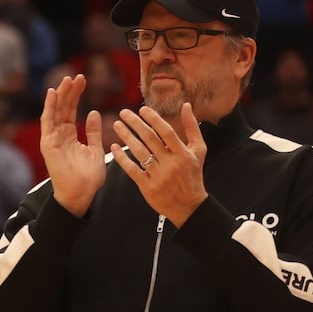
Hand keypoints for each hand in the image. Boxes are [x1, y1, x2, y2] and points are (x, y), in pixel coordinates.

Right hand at [41, 74, 105, 216]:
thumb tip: (92, 113)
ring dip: (60, 95)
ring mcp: (52, 138)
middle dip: (70, 91)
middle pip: (63, 108)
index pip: (71, 111)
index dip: (77, 95)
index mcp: (69, 136)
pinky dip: (50, 106)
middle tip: (77, 75)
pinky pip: (48, 121)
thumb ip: (93, 132)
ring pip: (55, 112)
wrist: (81, 194)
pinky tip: (53, 93)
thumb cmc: (88, 177)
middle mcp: (58, 135)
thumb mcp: (96, 150)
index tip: (84, 80)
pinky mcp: (48, 143)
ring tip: (67, 80)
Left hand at [111, 104, 208, 226]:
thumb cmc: (193, 174)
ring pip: (139, 152)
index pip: (166, 132)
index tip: (141, 109)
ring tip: (116, 125)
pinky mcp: (148, 187)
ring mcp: (159, 176)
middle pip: (150, 139)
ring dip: (126, 137)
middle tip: (123, 113)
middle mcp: (171, 163)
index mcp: (183, 153)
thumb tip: (187, 105)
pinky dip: (121, 158)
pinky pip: (132, 169)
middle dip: (135, 124)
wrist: (189, 206)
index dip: (153, 119)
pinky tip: (113, 147)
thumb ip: (192, 127)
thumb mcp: (198, 150)